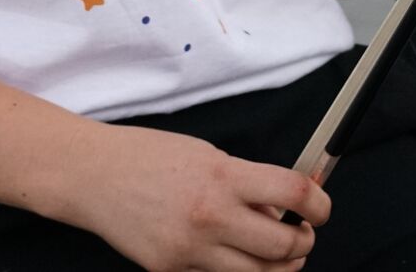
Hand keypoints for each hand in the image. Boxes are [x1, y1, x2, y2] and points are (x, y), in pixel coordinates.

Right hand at [59, 122, 327, 271]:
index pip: (293, 193)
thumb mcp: (209, 156)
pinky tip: (234, 256)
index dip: (320, 204)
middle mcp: (210, 216)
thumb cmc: (149, 156)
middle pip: (284, 246)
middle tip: (303, 234)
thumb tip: (281, 209)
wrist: (93, 176)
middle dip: (303, 243)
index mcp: (223, 176)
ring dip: (279, 267)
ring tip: (280, 253)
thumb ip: (248, 184)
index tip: (322, 209)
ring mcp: (189, 251)